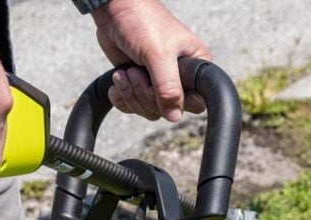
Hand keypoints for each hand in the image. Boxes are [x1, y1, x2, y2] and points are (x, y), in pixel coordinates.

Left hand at [91, 0, 211, 121]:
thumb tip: (174, 116)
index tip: (157, 84)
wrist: (114, 11)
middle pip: (168, 110)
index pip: (194, 102)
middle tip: (135, 71)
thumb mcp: (158, 54)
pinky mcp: (141, 85)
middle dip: (145, 94)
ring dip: (131, 95)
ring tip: (125, 72)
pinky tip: (118, 80)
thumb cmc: (142, 23)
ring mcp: (159, 83)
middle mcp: (180, 78)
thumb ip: (168, 87)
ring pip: (150, 111)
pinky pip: (135, 108)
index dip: (174, 101)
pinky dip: (122, 98)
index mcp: (196, 68)